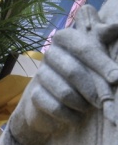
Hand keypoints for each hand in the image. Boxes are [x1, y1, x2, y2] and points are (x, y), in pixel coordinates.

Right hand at [11, 7, 117, 144]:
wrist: (53, 99)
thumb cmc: (83, 73)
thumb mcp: (96, 55)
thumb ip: (103, 39)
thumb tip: (115, 26)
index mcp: (66, 38)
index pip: (83, 47)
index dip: (101, 63)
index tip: (116, 78)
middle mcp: (50, 54)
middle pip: (73, 71)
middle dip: (93, 89)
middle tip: (106, 101)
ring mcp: (40, 75)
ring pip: (64, 92)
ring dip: (81, 103)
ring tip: (89, 108)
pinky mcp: (33, 95)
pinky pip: (55, 107)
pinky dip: (70, 115)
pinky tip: (77, 117)